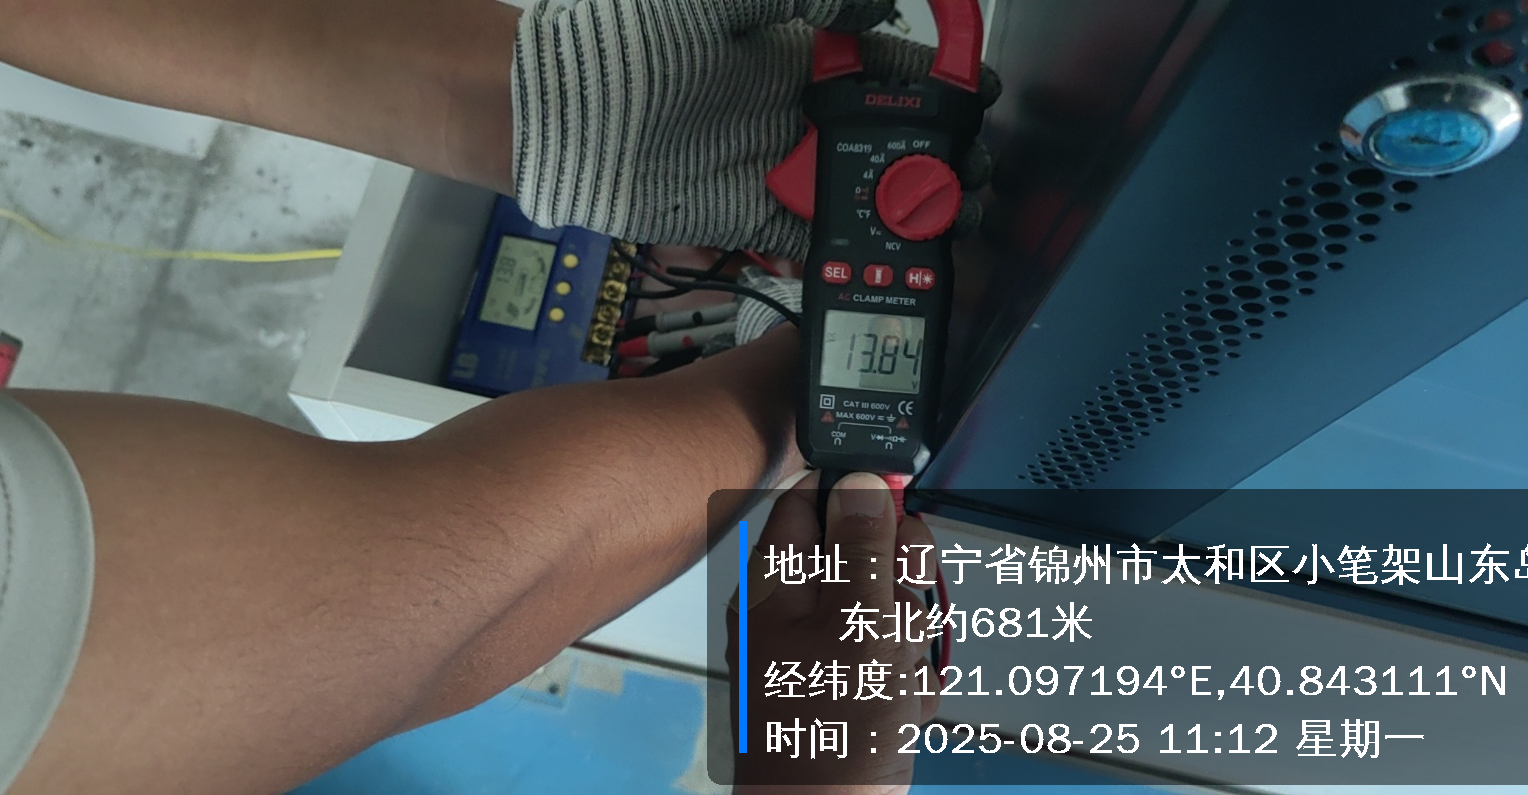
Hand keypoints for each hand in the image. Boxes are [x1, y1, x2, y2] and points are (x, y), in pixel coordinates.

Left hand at [512, 0, 1000, 260]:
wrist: (550, 116)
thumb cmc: (624, 42)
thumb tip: (882, 6)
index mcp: (789, 53)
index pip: (881, 68)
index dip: (933, 80)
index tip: (976, 91)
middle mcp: (787, 112)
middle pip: (881, 136)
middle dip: (933, 153)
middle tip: (973, 170)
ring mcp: (769, 167)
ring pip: (856, 191)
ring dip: (904, 207)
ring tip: (950, 219)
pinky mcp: (745, 220)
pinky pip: (809, 239)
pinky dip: (848, 250)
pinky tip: (887, 259)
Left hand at [727, 472, 940, 791]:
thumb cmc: (824, 746)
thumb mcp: (857, 629)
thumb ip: (863, 550)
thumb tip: (862, 481)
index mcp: (774, 585)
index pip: (813, 501)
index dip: (861, 497)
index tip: (898, 514)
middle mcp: (789, 613)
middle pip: (859, 552)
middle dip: (897, 580)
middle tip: (896, 616)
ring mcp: (817, 652)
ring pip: (884, 604)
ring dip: (906, 637)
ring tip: (891, 677)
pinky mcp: (844, 687)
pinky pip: (889, 654)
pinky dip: (904, 677)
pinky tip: (895, 705)